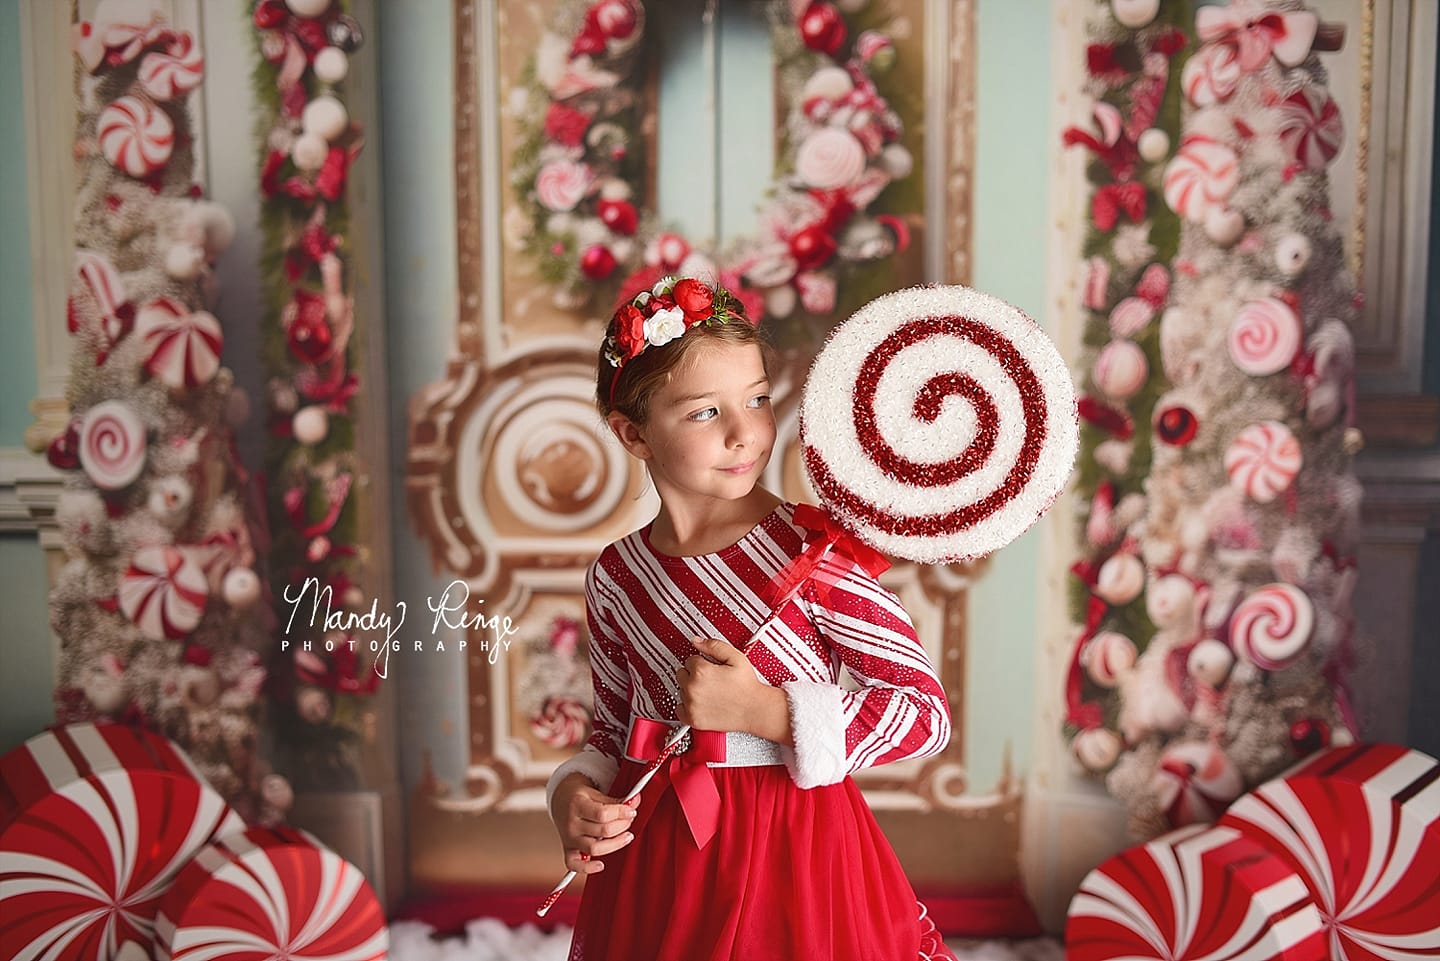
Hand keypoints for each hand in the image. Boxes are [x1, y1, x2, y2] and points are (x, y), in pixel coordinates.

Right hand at [550, 772, 636, 874]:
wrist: (559, 800)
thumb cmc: (579, 796)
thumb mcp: (595, 792)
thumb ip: (615, 800)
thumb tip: (635, 801)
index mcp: (577, 804)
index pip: (603, 814)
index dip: (621, 813)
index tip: (631, 811)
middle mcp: (571, 824)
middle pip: (602, 831)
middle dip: (622, 825)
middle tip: (629, 819)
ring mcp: (569, 839)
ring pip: (594, 849)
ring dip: (615, 844)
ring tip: (626, 836)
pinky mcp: (568, 850)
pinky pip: (574, 865)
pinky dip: (587, 868)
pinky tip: (601, 864)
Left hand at [676, 637, 790, 743]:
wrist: (755, 709)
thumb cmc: (747, 686)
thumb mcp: (735, 657)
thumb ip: (714, 645)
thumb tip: (697, 641)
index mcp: (701, 671)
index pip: (690, 660)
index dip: (703, 662)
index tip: (712, 667)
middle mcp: (693, 688)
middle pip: (682, 674)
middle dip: (694, 674)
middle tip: (711, 679)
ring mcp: (691, 705)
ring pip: (681, 690)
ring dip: (691, 689)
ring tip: (710, 691)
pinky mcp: (693, 719)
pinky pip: (679, 708)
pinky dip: (686, 705)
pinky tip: (700, 702)